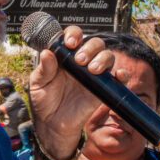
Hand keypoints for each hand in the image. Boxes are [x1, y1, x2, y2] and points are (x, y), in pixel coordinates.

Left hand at [29, 26, 113, 159]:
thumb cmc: (44, 101)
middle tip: (80, 60)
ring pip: (107, 56)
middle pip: (95, 43)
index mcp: (65, 56)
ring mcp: (93, 75)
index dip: (74, 34)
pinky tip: (118, 75)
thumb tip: (47, 53)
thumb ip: (43, 69)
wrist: (52, 125)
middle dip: (90, 47)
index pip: (74, 36)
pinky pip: (118, 78)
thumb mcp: (38, 84)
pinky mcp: (102, 89)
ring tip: (91, 70)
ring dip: (103, 58)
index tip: (69, 43)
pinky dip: (122, 74)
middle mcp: (81, 62)